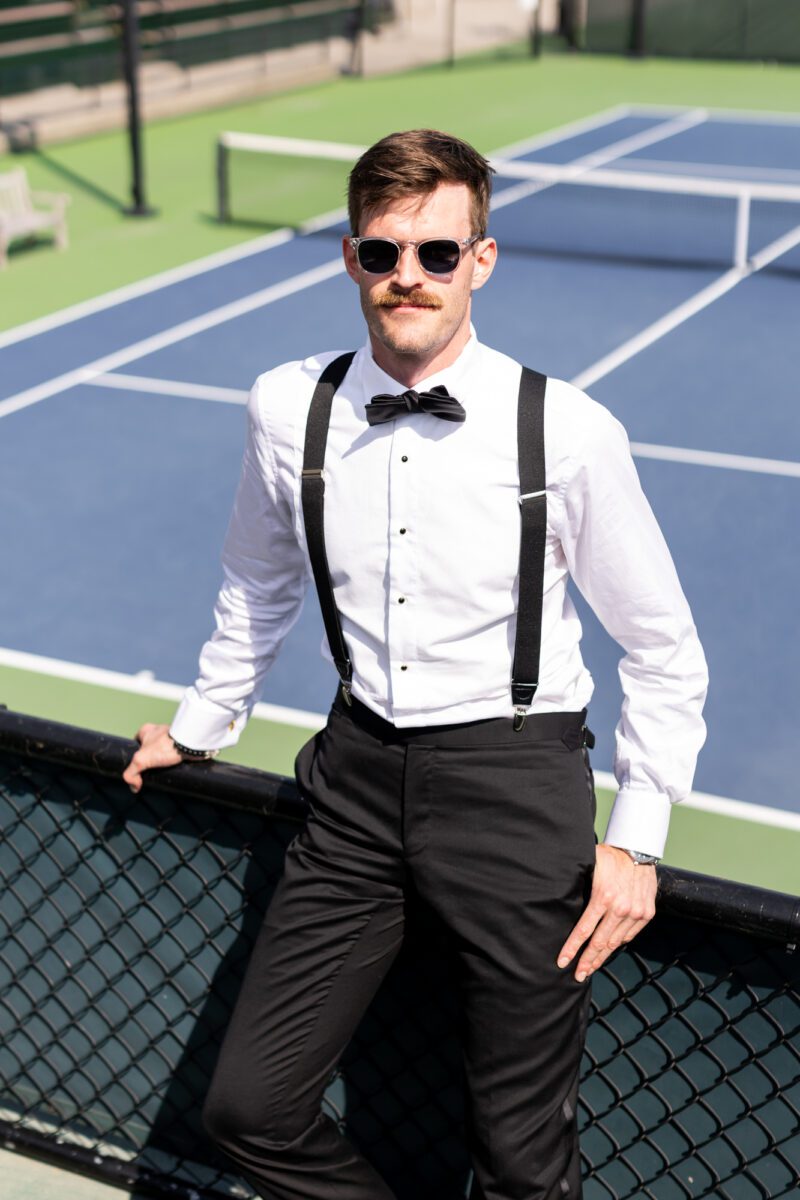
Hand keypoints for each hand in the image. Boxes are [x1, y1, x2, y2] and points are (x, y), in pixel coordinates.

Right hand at [123, 723, 183, 793]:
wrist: (190, 744)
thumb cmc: (166, 745)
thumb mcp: (141, 760)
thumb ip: (131, 773)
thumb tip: (134, 786)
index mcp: (147, 731)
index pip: (136, 744)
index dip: (135, 756)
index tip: (137, 767)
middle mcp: (159, 732)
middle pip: (150, 751)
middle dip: (150, 762)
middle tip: (150, 773)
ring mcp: (172, 739)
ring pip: (163, 755)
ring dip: (163, 765)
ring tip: (163, 775)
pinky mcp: (183, 746)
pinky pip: (175, 758)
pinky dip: (174, 766)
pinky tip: (174, 773)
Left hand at [556, 844, 657, 981]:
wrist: (639, 849)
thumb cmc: (609, 856)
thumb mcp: (589, 865)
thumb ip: (577, 883)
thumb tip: (554, 894)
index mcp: (603, 897)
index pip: (583, 930)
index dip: (572, 948)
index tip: (562, 962)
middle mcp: (620, 908)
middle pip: (600, 942)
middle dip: (587, 961)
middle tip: (577, 976)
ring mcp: (636, 912)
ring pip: (615, 942)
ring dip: (602, 957)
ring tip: (590, 968)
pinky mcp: (646, 914)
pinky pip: (629, 935)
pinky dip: (617, 944)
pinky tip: (607, 950)